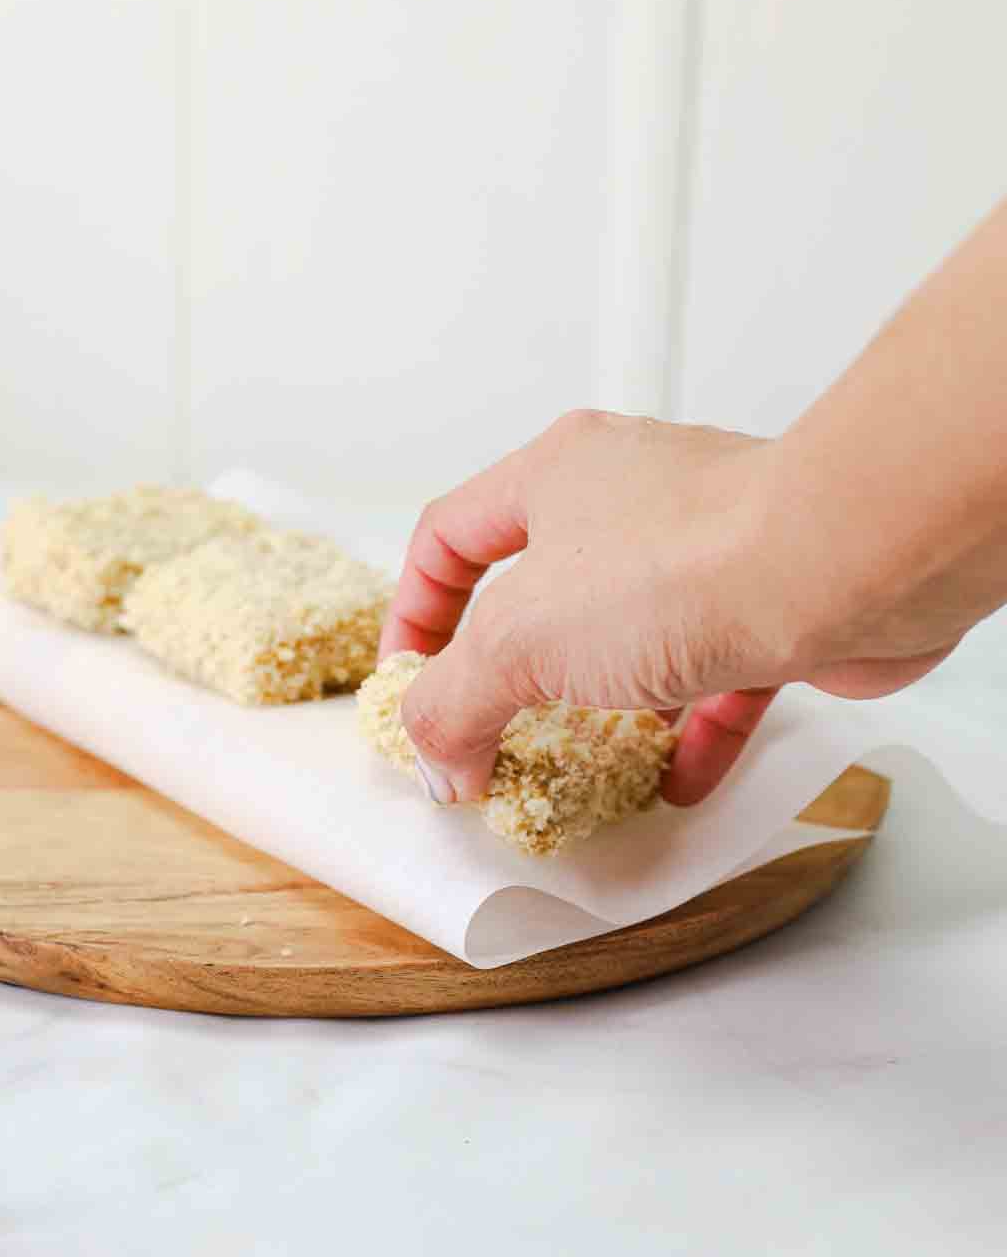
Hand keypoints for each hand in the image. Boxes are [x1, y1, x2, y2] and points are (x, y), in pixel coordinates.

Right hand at [379, 409, 962, 806]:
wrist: (843, 567)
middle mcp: (628, 499)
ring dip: (603, 705)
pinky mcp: (772, 604)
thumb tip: (437, 757)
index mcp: (554, 475)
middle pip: (543, 588)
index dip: (416, 612)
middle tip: (496, 732)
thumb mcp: (518, 641)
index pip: (450, 534)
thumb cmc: (683, 564)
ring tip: (581, 763)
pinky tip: (676, 782)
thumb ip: (454, 705)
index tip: (413, 682)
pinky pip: (716, 678)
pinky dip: (691, 734)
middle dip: (516, 670)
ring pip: (632, 636)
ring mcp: (704, 550)